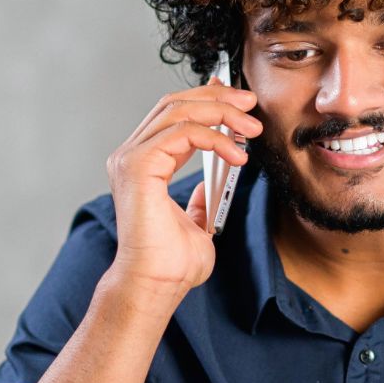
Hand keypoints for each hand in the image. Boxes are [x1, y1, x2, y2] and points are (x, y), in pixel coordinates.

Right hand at [104, 79, 261, 295]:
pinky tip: (237, 156)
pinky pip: (182, 133)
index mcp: (142, 164)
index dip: (207, 99)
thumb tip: (208, 187)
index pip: (172, 114)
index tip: (240, 102)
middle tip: (251, 104)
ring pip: (178, 111)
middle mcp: (131, 156)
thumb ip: (199, 201)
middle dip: (217, 98)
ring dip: (222, 113)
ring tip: (252, 129)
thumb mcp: (196, 223)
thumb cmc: (171, 263)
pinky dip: (215, 138)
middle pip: (174, 103)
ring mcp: (131, 158)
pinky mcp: (138, 165)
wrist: (157, 284)